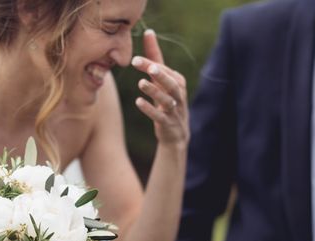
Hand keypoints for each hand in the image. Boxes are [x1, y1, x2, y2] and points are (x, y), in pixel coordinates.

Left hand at [132, 29, 189, 147]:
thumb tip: (148, 32)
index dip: (152, 64)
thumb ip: (155, 58)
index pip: (165, 70)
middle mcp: (179, 94)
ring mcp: (175, 110)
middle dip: (160, 75)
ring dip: (155, 91)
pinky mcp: (168, 123)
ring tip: (141, 83)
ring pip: (167, 99)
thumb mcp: (161, 80)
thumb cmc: (166, 102)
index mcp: (178, 81)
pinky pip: (160, 116)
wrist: (175, 134)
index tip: (135, 59)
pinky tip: (138, 102)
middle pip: (171, 83)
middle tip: (149, 67)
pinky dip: (150, 110)